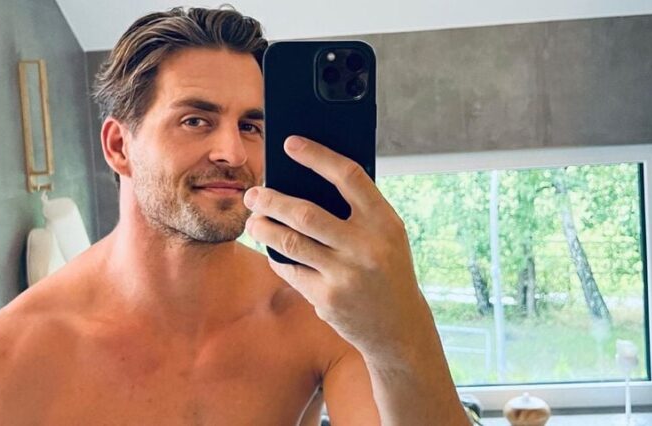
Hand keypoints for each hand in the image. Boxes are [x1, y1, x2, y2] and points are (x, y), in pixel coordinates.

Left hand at [244, 135, 425, 365]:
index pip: (348, 176)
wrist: (398, 327)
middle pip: (305, 213)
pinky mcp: (327, 298)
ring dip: (263, 228)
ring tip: (253, 219)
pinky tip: (269, 248)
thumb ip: (356, 211)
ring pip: (289, 242)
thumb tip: (303, 181)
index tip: (290, 143)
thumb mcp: (387, 236)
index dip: (317, 156)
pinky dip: (275, 256)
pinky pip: (290, 269)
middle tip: (253, 194)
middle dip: (271, 199)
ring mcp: (345, 275)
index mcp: (384, 222)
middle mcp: (366, 246)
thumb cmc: (387, 269)